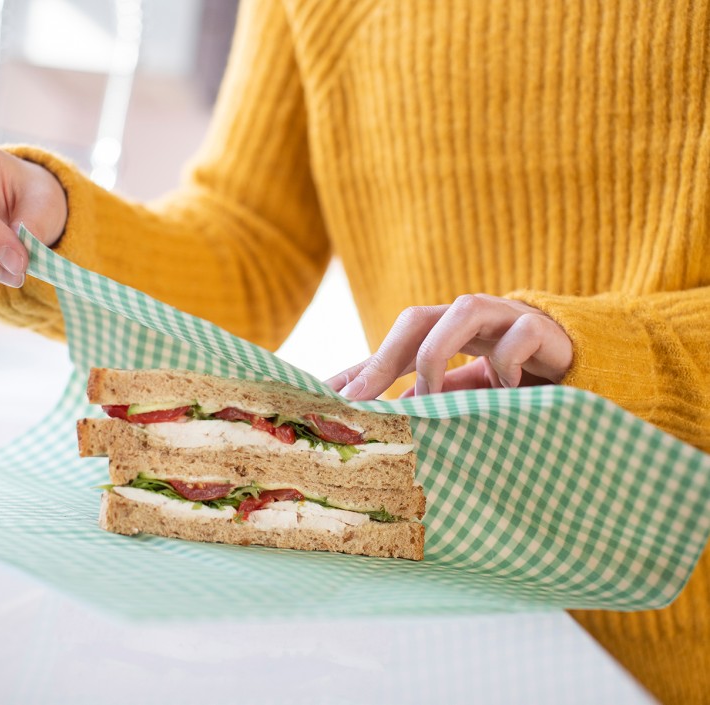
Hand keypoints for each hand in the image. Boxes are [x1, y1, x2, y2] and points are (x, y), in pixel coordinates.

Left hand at [325, 294, 572, 399]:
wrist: (585, 367)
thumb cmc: (518, 381)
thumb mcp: (467, 394)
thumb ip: (431, 399)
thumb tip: (385, 415)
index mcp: (447, 333)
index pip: (394, 343)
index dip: (361, 369)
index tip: (329, 400)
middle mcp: (470, 319)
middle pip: (417, 318)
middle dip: (385, 357)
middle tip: (362, 399)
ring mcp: (506, 317)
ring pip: (463, 310)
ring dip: (438, 356)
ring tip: (430, 397)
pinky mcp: (544, 328)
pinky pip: (519, 334)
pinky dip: (507, 361)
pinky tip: (507, 390)